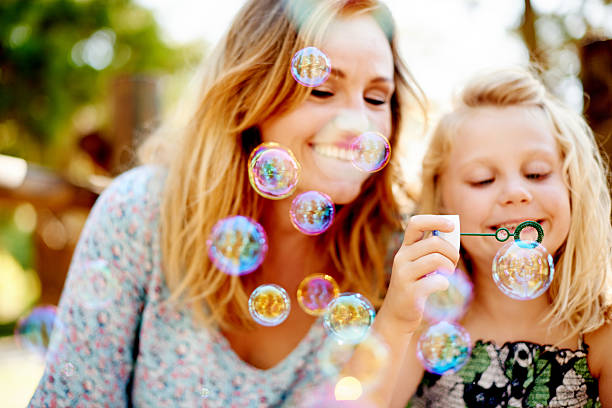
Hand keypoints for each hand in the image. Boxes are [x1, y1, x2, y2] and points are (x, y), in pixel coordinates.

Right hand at [379, 215, 459, 334]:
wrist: (397, 315)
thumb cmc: (415, 287)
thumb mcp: (419, 265)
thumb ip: (432, 251)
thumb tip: (452, 234)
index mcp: (405, 249)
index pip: (415, 223)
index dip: (435, 220)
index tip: (451, 225)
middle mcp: (401, 258)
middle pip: (434, 242)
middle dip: (452, 252)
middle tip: (453, 263)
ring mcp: (404, 275)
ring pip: (437, 259)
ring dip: (450, 268)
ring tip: (448, 275)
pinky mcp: (410, 292)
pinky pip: (436, 281)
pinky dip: (445, 283)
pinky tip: (442, 287)